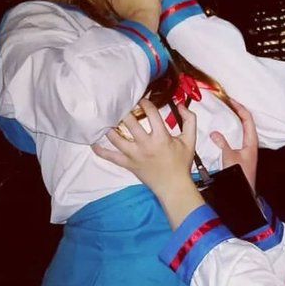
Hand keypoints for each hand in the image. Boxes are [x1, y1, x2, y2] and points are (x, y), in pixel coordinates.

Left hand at [92, 99, 204, 226]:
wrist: (173, 186)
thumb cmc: (182, 163)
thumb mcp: (190, 140)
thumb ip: (189, 120)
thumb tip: (180, 104)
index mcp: (161, 137)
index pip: (151, 113)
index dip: (145, 102)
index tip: (142, 99)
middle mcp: (145, 145)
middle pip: (129, 122)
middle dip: (124, 110)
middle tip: (120, 103)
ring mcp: (134, 155)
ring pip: (116, 138)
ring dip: (110, 126)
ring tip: (107, 117)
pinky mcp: (128, 164)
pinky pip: (110, 157)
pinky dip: (100, 150)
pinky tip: (93, 142)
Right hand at [210, 100, 258, 191]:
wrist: (243, 190)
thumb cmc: (240, 175)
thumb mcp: (229, 157)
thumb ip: (222, 143)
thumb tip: (214, 133)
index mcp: (251, 141)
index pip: (247, 118)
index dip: (239, 107)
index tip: (230, 100)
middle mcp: (250, 142)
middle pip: (245, 121)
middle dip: (236, 110)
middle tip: (225, 103)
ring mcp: (246, 147)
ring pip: (241, 128)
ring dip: (233, 119)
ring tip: (223, 112)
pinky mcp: (240, 152)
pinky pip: (236, 136)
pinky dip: (230, 129)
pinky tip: (222, 129)